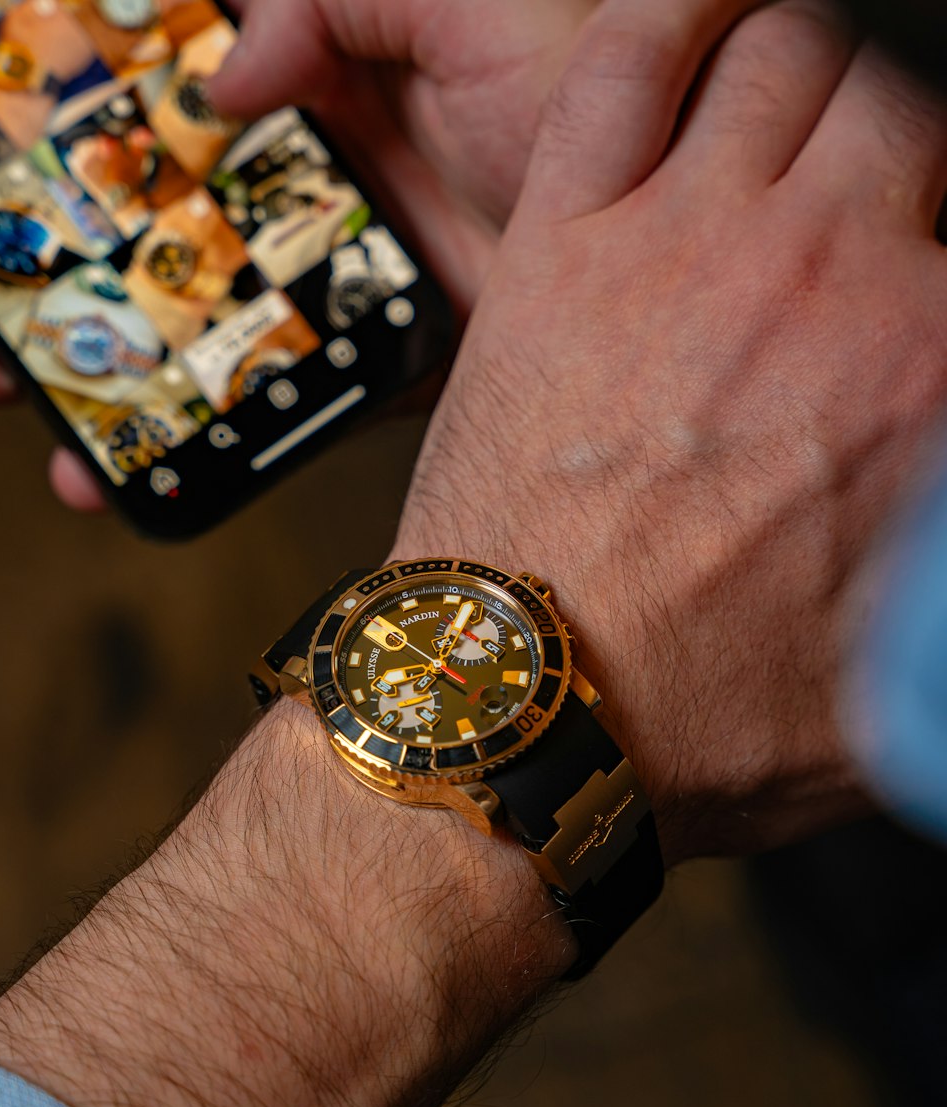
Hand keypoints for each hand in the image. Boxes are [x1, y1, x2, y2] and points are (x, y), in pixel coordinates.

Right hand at [0, 0, 758, 512]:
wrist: (692, 218)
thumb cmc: (593, 77)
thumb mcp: (459, 5)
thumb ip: (341, 4)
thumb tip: (232, 69)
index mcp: (314, 98)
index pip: (157, 123)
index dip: (70, 162)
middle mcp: (316, 194)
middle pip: (151, 245)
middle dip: (50, 291)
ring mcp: (347, 285)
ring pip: (197, 336)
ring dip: (100, 381)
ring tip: (20, 413)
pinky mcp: (389, 363)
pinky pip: (279, 407)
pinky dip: (208, 443)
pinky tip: (133, 474)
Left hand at [389, 0, 946, 863]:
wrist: (528, 711)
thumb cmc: (695, 710)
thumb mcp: (905, 671)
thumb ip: (942, 575)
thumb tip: (936, 510)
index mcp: (929, 372)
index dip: (940, 257)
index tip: (919, 273)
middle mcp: (823, 279)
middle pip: (907, 119)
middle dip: (897, 153)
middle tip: (864, 204)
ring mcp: (683, 244)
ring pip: (790, 58)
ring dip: (804, 75)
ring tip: (790, 115)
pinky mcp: (560, 245)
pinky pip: (628, 64)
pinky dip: (673, 22)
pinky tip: (695, 33)